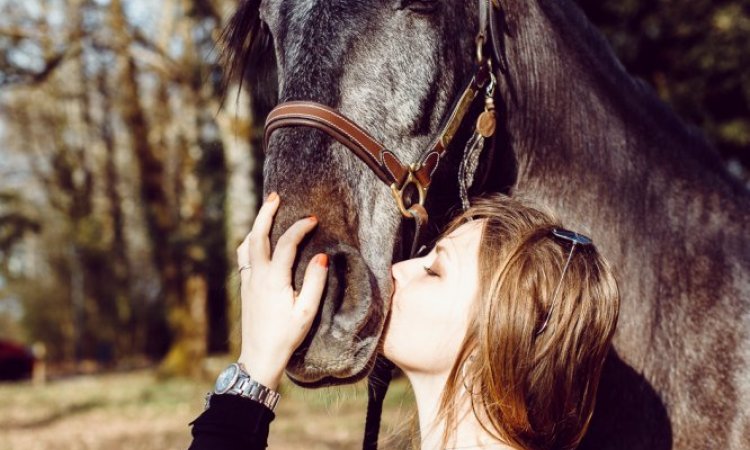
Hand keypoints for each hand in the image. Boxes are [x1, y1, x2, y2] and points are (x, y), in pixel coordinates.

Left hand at [236, 192, 327, 389]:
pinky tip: (258, 242)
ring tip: (267, 214)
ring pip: (246, 245)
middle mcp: (257, 276)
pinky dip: (250, 241)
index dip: (300, 227)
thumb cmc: (287, 336)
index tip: (313, 219)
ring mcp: (248, 281)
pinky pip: (244, 256)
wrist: (259, 356)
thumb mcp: (307, 313)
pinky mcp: (244, 287)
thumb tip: (321, 256)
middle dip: (265, 213)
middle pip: (256, 236)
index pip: (287, 243)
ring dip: (256, 226)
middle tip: (275, 196)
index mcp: (274, 280)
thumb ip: (315, 283)